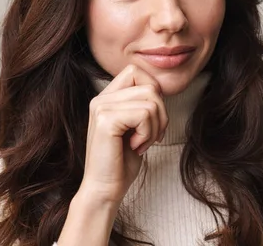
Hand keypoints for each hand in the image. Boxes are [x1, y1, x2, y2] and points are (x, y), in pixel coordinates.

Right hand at [78, 64, 168, 204]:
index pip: (137, 72)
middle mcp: (101, 98)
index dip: (154, 94)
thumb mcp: (136, 126)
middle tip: (149, 136)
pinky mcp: (106, 120)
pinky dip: (148, 133)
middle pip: (150, 85)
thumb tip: (160, 89)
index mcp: (106, 97)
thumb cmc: (122, 162)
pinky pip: (145, 114)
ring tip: (141, 143)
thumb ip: (143, 104)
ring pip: (151, 98)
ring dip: (155, 126)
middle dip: (161, 113)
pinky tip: (136, 147)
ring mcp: (101, 107)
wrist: (105, 189)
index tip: (150, 121)